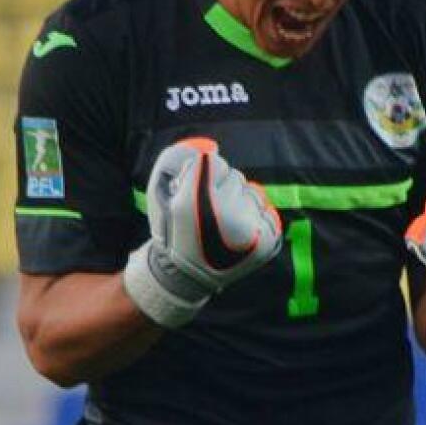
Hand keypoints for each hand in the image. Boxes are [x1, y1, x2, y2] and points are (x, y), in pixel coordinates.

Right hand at [124, 137, 282, 327]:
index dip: (202, 174)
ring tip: (224, 225)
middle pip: (234, 176)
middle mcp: (225, 215)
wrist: (186, 277)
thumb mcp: (158, 194)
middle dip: (222, 188)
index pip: (212, 162)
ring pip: (252, 193)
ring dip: (240, 203)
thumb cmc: (171, 232)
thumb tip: (212, 147)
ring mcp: (249, 230)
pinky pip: (266, 211)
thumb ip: (174, 161)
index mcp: (194, 202)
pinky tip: (239, 233)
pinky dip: (255, 218)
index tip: (196, 192)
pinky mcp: (266, 242)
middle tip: (208, 212)